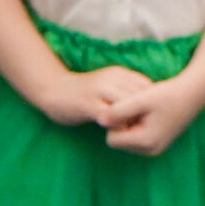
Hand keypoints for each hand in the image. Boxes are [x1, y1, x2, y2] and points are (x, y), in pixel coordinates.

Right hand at [36, 61, 153, 128]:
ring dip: (131, 121)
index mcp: (119, 73)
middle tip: (142, 128)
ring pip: (127, 105)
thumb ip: (126, 92)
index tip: (147, 117)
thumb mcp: (109, 86)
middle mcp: (111, 78)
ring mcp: (99, 90)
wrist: (53, 90)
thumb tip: (149, 107)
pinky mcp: (88, 104)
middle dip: (144, 114)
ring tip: (130, 131)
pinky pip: (110, 116)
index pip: (147, 86)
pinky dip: (117, 126)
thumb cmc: (84, 93)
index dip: (151, 103)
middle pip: (140, 96)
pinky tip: (115, 132)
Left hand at [98, 71, 204, 155]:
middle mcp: (150, 150)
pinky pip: (137, 138)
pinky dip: (138, 126)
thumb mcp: (141, 99)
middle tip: (137, 108)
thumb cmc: (168, 94)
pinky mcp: (158, 144)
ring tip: (144, 110)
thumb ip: (118, 110)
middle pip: (119, 141)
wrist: (194, 93)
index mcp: (145, 141)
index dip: (115, 122)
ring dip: (130, 125)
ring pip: (127, 140)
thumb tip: (99, 120)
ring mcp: (155, 149)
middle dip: (122, 125)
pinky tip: (149, 113)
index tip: (126, 108)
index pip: (111, 139)